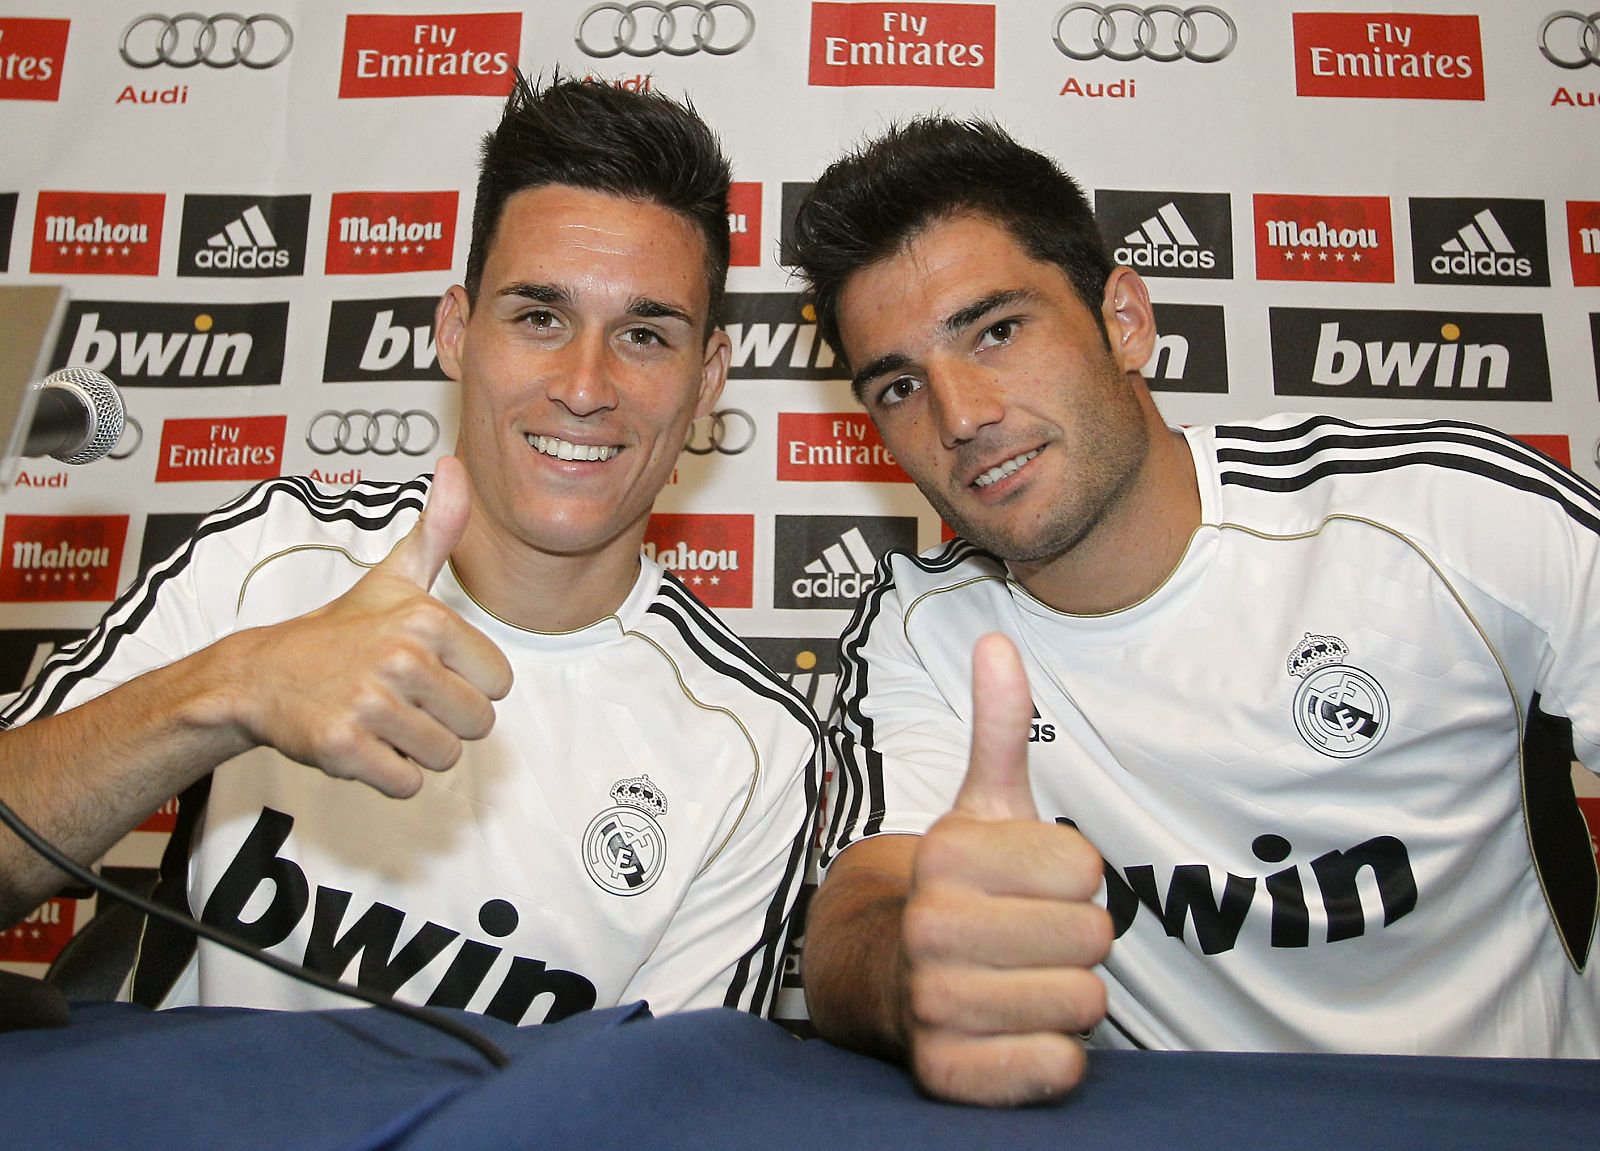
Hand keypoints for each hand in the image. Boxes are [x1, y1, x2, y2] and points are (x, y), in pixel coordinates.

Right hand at [227, 456, 513, 796]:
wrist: (258, 677)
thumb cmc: (338, 632)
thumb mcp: (393, 578)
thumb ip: (437, 530)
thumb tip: (455, 468)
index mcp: (426, 619)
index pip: (498, 684)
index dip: (465, 685)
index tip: (426, 672)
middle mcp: (401, 659)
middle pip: (477, 724)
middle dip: (444, 722)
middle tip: (401, 701)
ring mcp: (370, 705)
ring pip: (444, 758)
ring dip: (415, 750)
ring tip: (380, 720)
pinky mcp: (343, 748)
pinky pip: (407, 785)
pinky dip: (387, 776)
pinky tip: (362, 744)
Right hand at [899, 633, 1110, 1105]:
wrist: (881, 976)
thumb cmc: (957, 891)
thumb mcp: (981, 808)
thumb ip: (1001, 728)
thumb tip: (999, 640)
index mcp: (946, 856)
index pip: (1089, 871)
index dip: (1073, 881)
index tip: (1028, 886)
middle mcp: (931, 928)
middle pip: (1093, 938)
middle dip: (1073, 942)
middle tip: (1025, 940)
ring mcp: (935, 1004)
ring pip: (1084, 1004)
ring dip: (1065, 999)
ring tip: (1017, 982)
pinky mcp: (948, 1074)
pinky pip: (1057, 1068)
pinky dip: (1050, 1058)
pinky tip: (1010, 1032)